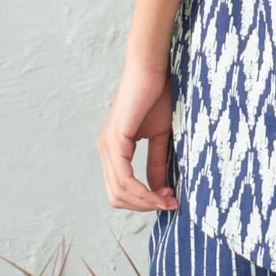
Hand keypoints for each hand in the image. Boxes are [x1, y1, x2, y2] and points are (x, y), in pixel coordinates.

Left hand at [96, 55, 180, 212]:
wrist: (154, 69)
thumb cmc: (158, 96)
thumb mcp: (160, 138)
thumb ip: (156, 164)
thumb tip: (161, 192)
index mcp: (113, 150)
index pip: (120, 190)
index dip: (144, 202)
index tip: (170, 201)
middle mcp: (105, 150)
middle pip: (117, 197)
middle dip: (144, 206)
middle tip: (170, 203)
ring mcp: (107, 145)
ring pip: (119, 191)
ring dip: (146, 202)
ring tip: (169, 199)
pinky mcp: (115, 139)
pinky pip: (124, 178)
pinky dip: (143, 191)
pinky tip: (161, 192)